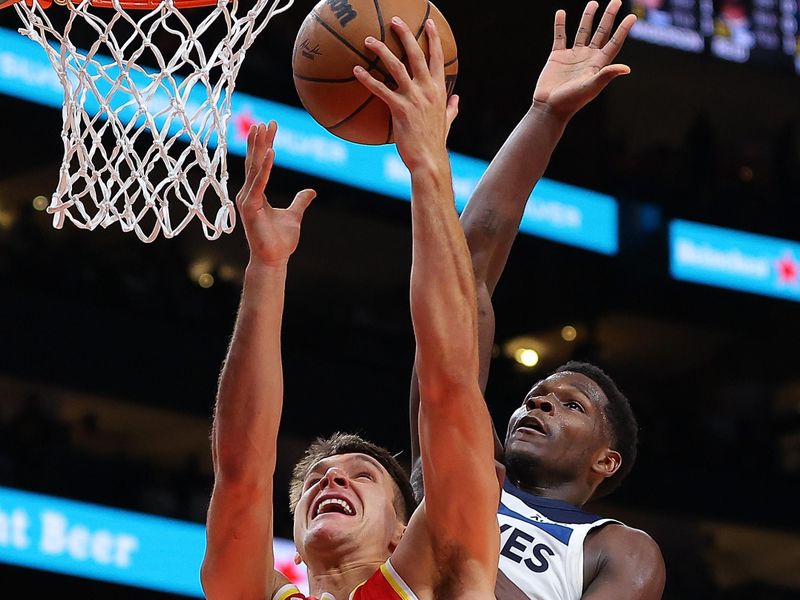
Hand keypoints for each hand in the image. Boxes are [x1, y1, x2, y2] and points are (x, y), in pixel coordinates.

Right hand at [236, 122, 315, 266]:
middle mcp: (248, 193)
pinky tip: (271, 152)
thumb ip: (300, 201)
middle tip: (267, 121)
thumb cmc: (280, 241)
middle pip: (255, 161)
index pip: (260, 163)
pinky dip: (265, 168)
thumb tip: (310, 191)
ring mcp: (247, 200)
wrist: (273, 259)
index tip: (271, 126)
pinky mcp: (250, 207)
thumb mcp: (295, 215)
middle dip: (260, 140)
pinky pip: (259, 183)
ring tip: (263, 129)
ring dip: (259, 148)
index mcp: (256, 193)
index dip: (265, 144)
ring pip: (255, 168)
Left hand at [353, 18, 458, 171]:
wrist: (429, 160)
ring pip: (396, 67)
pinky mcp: (399, 109)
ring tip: (368, 40)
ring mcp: (414, 98)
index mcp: (439, 90)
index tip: (429, 23)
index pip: (437, 58)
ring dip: (382, 51)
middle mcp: (427, 90)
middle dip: (406, 34)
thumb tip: (457, 99)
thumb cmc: (435, 143)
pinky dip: (368, 79)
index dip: (433, 38)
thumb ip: (451, 108)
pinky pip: (380, 90)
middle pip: (416, 54)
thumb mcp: (447, 122)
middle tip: (395, 20)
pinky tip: (356, 71)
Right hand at [533, 0, 636, 121]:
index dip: (623, 30)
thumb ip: (607, 75)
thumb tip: (626, 68)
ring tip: (593, 3)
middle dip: (608, 16)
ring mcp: (572, 56)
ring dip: (588, 17)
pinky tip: (561, 13)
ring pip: (582, 32)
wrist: (549, 107)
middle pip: (601, 32)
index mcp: (598, 64)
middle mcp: (587, 57)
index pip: (614, 43)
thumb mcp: (591, 87)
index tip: (632, 17)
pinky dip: (560, 25)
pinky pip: (560, 37)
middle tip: (616, 0)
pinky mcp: (557, 56)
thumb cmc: (571, 101)